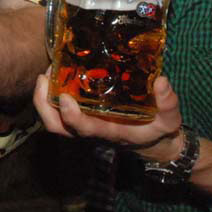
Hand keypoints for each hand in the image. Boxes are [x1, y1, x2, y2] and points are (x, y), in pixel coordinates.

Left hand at [34, 73, 185, 162]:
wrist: (152, 140)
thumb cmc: (157, 129)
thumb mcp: (169, 119)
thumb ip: (168, 103)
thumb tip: (162, 82)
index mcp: (108, 131)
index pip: (84, 129)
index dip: (71, 116)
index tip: (65, 97)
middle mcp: (90, 128)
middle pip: (57, 127)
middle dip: (43, 105)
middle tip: (43, 78)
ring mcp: (83, 121)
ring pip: (52, 119)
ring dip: (42, 98)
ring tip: (45, 72)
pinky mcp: (81, 113)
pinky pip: (57, 108)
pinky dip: (50, 93)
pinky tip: (56, 71)